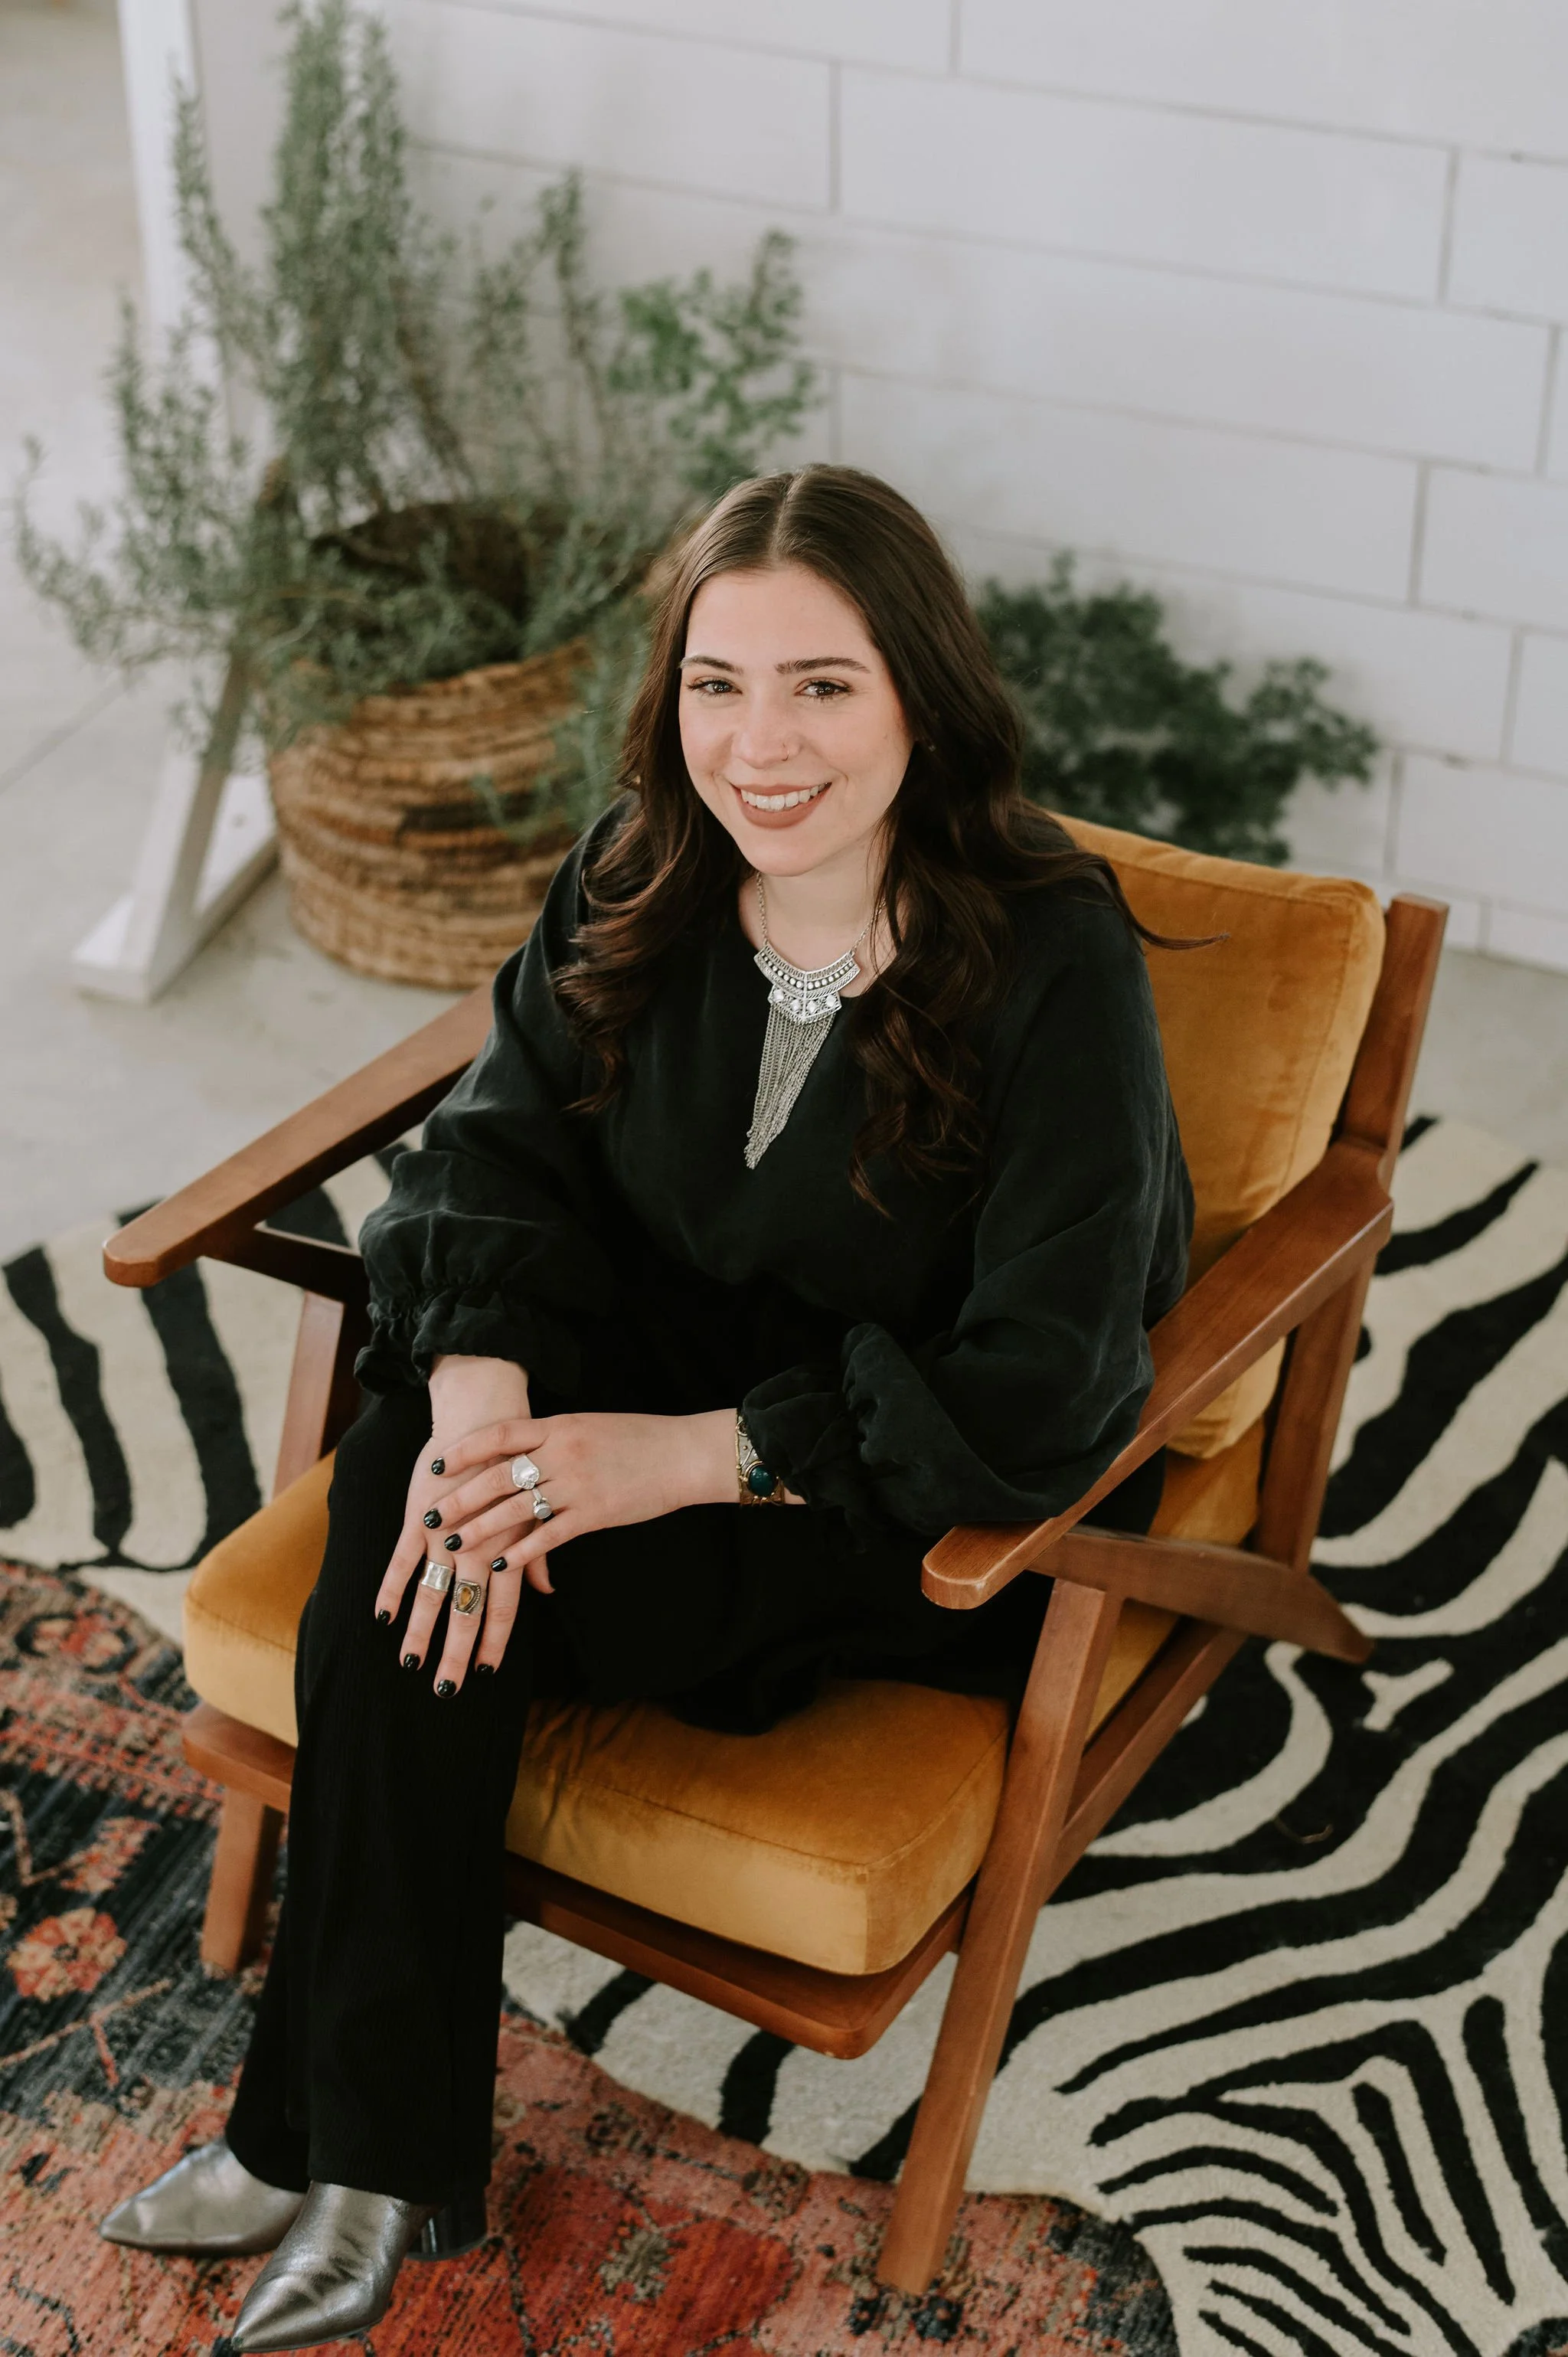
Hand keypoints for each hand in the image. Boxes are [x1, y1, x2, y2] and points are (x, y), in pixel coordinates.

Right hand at [375, 1354, 532, 1691]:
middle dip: (454, 1653)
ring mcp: (445, 1534)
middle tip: (446, 1691)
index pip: (502, 1608)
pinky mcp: (418, 1516)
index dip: (493, 1643)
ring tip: (411, 1665)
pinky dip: (392, 1589)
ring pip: (431, 1593)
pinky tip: (383, 1618)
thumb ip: (538, 1554)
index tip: (484, 1674)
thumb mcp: (533, 1510)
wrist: (488, 1416)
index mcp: (508, 1548)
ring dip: (419, 1633)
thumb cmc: (516, 1465)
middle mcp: (477, 1546)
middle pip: (465, 1611)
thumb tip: (548, 1592)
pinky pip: (401, 1559)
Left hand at [377, 1406, 741, 1692]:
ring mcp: (577, 1484)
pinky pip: (547, 1535)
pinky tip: (500, 1565)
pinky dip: (521, 1553)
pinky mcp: (593, 1514)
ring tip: (453, 1545)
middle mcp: (562, 1452)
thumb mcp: (590, 1426)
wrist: (683, 1454)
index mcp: (559, 1425)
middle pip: (497, 1476)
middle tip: (431, 1514)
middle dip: (460, 1497)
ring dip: (480, 1528)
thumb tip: (523, 1449)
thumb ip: (555, 1437)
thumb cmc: (639, 1438)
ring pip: (515, 1509)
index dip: (464, 1450)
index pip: (499, 1434)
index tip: (437, 1463)